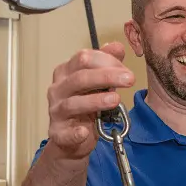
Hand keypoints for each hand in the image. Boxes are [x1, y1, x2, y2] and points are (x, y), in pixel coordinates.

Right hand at [45, 42, 134, 160]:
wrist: (71, 138)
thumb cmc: (85, 106)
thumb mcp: (97, 82)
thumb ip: (106, 64)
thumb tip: (117, 46)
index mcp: (66, 72)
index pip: (84, 59)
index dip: (107, 61)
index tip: (127, 70)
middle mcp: (57, 89)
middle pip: (79, 78)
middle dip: (106, 76)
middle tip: (130, 79)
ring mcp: (56, 111)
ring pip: (73, 103)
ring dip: (96, 100)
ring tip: (116, 99)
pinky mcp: (57, 133)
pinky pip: (65, 133)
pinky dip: (74, 133)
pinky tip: (85, 131)